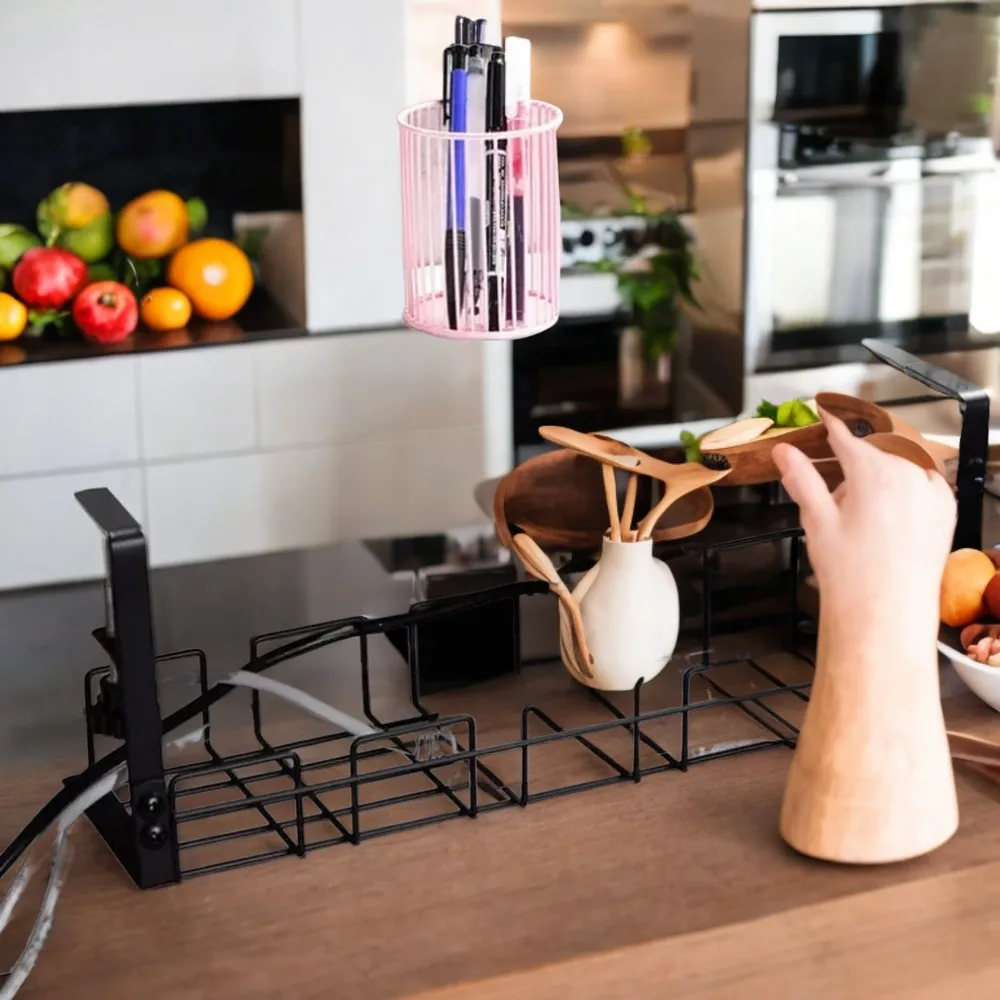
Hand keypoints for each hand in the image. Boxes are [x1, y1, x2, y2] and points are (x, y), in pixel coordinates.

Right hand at [773, 410, 954, 657]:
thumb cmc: (852, 575)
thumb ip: (802, 479)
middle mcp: (910, 475)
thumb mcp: (817, 521)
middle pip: (873, 453)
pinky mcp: (946, 510)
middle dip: (852, 466)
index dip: (830, 423)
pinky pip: (922, 483)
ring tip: (859, 518)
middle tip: (835, 502)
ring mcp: (932, 492)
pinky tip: (886, 516)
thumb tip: (784, 451)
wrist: (887, 615)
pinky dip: (904, 488)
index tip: (823, 411)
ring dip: (878, 476)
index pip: (847, 437)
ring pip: (898, 466)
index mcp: (875, 473)